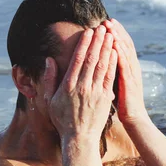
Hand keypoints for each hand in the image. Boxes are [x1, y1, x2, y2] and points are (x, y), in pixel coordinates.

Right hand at [44, 25, 117, 142]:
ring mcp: (95, 93)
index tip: (88, 32)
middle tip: (102, 27)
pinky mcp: (105, 99)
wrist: (79, 138)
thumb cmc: (62, 119)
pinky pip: (110, 78)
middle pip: (91, 59)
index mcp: (68, 86)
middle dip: (98, 41)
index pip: (77, 59)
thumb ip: (49, 79)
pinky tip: (116, 53)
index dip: (84, 44)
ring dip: (107, 49)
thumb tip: (49, 60)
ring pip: (102, 66)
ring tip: (110, 35)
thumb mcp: (49, 100)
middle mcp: (82, 87)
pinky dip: (113, 64)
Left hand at [103, 19, 148, 125]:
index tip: (106, 22)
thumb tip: (103, 61)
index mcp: (127, 67)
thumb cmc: (123, 103)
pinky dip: (121, 54)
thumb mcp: (117, 83)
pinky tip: (115, 46)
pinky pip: (125, 66)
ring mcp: (132, 74)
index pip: (121, 45)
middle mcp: (132, 67)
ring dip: (118, 39)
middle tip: (107, 20)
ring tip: (110, 28)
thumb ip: (112, 70)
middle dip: (116, 31)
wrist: (134, 118)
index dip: (115, 33)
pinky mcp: (131, 83)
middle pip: (125, 44)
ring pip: (126, 52)